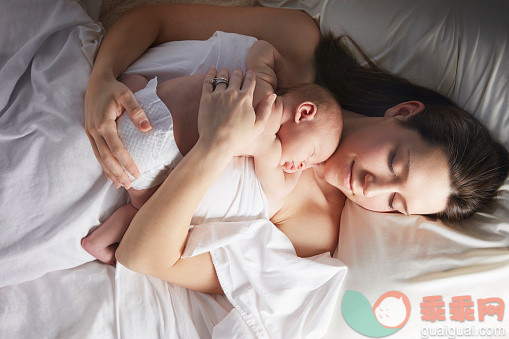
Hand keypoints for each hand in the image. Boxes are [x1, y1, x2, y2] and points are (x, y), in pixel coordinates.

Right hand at [84, 72, 151, 188]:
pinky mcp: (89, 133)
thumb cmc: (114, 88)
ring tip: (119, 185)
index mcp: (103, 124)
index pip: (117, 149)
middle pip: (106, 157)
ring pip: (99, 157)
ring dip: (109, 172)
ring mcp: (90, 132)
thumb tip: (148, 129)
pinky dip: (103, 165)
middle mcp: (94, 131)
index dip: (127, 163)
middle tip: (129, 186)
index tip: (137, 174)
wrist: (96, 81)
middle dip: (117, 173)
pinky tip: (109, 174)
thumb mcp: (127, 95)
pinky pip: (97, 152)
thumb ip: (137, 111)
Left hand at [197, 68, 275, 156]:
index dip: (251, 75)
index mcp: (246, 98)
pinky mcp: (206, 98)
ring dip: (225, 72)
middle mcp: (232, 93)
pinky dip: (210, 74)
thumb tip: (272, 95)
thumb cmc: (239, 138)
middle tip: (238, 72)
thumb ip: (266, 109)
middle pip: (236, 76)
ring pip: (222, 77)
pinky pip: (208, 81)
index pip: (250, 81)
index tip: (251, 73)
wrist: (217, 143)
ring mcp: (218, 94)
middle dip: (239, 73)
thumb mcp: (258, 126)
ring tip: (225, 71)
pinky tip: (212, 70)